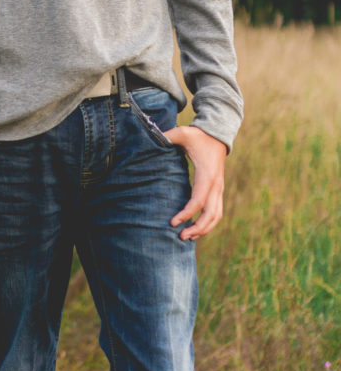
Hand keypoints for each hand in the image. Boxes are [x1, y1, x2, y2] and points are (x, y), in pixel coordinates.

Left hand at [165, 125, 226, 239]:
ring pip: (216, 216)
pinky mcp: (218, 190)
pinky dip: (208, 223)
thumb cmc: (197, 136)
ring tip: (188, 237)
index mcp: (207, 175)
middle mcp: (216, 185)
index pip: (198, 201)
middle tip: (180, 237)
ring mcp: (219, 189)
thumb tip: (152, 138)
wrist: (217, 134)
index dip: (186, 214)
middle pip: (211, 214)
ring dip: (204, 229)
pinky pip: (216, 211)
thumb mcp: (182, 133)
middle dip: (197, 228)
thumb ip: (167, 136)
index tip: (172, 222)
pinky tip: (195, 228)